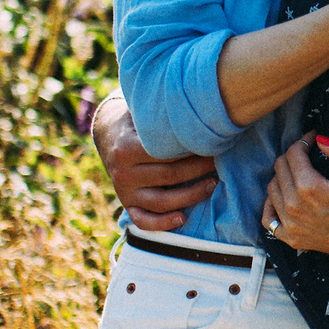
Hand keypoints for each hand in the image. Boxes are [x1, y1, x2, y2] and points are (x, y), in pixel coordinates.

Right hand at [92, 94, 218, 230]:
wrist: (108, 134)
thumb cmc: (136, 119)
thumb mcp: (143, 111)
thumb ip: (162, 114)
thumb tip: (198, 105)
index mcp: (126, 148)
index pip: (166, 154)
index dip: (193, 150)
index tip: (213, 143)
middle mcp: (122, 173)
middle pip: (169, 177)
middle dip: (199, 169)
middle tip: (219, 161)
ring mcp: (124, 192)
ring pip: (161, 202)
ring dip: (191, 195)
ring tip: (213, 184)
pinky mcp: (127, 205)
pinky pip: (143, 221)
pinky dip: (163, 224)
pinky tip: (183, 218)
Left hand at [265, 136, 328, 264]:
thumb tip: (321, 139)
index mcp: (311, 188)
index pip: (293, 154)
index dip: (304, 141)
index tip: (314, 138)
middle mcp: (295, 207)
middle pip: (280, 168)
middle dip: (293, 155)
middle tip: (308, 154)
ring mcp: (291, 225)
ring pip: (272, 189)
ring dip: (283, 176)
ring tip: (300, 173)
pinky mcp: (292, 238)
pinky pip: (268, 218)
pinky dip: (272, 204)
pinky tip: (284, 196)